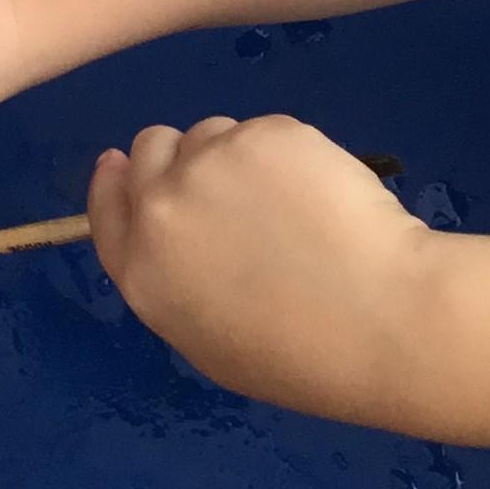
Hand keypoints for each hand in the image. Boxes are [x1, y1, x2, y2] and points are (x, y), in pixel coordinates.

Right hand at [86, 116, 448, 430]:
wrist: (383, 320)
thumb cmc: (303, 357)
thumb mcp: (209, 341)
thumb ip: (173, 279)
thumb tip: (176, 234)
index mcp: (142, 270)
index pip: (107, 205)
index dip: (115, 180)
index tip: (123, 164)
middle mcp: (161, 209)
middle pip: (149, 150)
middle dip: (179, 160)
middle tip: (230, 189)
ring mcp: (212, 163)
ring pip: (210, 133)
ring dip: (233, 156)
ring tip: (290, 204)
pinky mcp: (266, 133)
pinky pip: (263, 130)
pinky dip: (287, 153)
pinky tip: (322, 195)